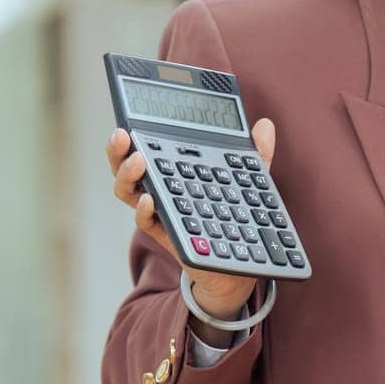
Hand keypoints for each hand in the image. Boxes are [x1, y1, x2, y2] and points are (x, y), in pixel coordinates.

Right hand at [106, 118, 276, 333]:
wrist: (238, 263)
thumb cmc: (235, 215)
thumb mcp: (248, 180)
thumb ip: (254, 154)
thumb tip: (266, 125)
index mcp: (172, 172)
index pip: (143, 148)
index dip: (130, 135)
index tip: (128, 120)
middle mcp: (160, 190)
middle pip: (125, 167)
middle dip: (118, 150)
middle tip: (122, 135)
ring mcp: (161, 211)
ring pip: (128, 192)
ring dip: (128, 175)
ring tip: (139, 160)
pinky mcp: (166, 234)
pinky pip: (145, 222)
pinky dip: (144, 210)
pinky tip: (150, 199)